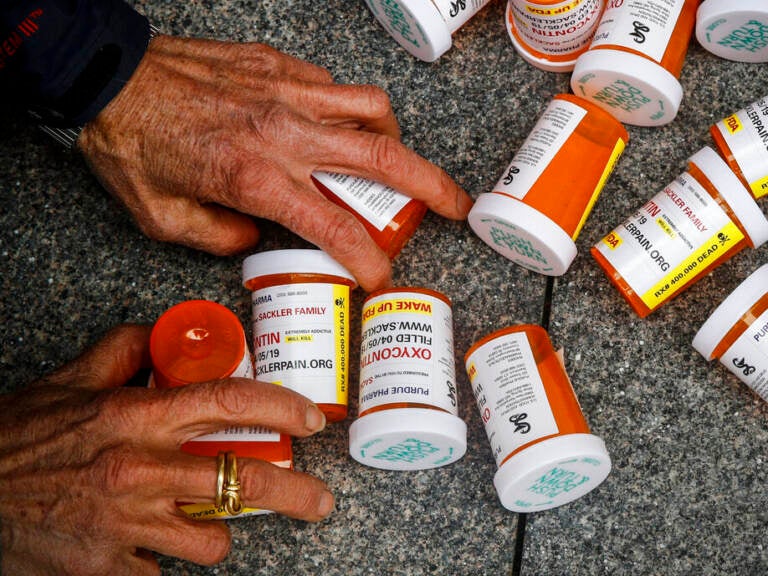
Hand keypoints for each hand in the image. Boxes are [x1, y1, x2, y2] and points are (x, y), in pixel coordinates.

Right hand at [0, 324, 332, 574]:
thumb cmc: (19, 437)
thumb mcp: (70, 380)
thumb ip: (125, 349)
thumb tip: (166, 333)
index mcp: (135, 414)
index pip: (229, 400)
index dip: (282, 407)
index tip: (312, 420)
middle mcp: (139, 467)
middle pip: (243, 480)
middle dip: (296, 494)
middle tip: (320, 501)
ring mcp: (127, 523)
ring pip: (214, 539)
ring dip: (218, 531)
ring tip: (205, 521)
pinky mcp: (110, 568)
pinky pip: (166, 570)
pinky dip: (165, 558)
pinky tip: (148, 544)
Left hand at [78, 36, 472, 291]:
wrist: (105, 79)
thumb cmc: (131, 148)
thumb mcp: (164, 220)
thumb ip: (222, 240)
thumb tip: (258, 238)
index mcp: (256, 179)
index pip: (336, 226)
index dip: (369, 259)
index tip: (382, 278)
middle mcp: (283, 133)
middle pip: (381, 159)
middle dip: (432, 187)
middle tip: (456, 205)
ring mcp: (285, 92)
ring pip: (371, 109)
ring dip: (395, 140)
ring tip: (394, 161)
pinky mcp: (277, 65)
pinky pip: (334, 85)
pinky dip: (349, 109)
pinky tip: (335, 126)